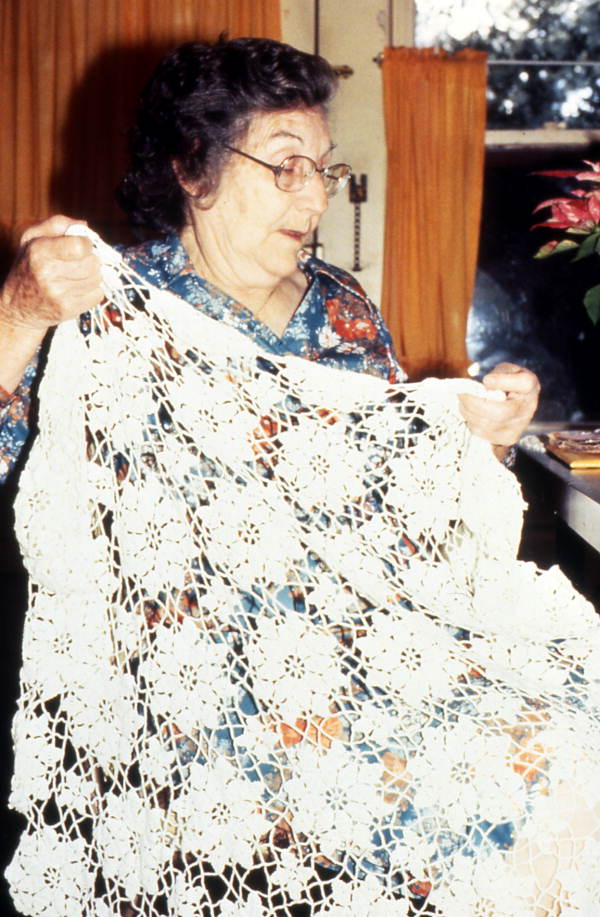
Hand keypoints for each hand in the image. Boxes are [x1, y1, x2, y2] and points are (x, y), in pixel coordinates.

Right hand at [0, 215, 102, 392]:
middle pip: (94, 263)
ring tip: (74, 282)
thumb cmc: (27, 272)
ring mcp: (59, 294)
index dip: (87, 248)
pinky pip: (97, 296)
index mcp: (40, 251)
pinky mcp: (68, 310)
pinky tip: (76, 295)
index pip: (83, 245)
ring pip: (98, 280)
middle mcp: (49, 272)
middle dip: (92, 265)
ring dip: (93, 280)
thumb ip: (56, 224)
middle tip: (77, 268)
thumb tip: (84, 224)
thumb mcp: (31, 240)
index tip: (81, 251)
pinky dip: (93, 295)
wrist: (16, 311)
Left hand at [458, 362, 539, 447]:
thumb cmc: (507, 382)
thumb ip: (499, 373)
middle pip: (500, 413)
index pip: (524, 384)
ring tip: (463, 400)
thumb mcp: (506, 370)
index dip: (503, 381)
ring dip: (468, 412)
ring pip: (487, 425)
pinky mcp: (507, 439)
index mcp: (530, 387)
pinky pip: (481, 432)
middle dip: (474, 403)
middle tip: (461, 393)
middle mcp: (527, 409)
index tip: (487, 379)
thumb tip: (487, 385)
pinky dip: (470, 421)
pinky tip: (469, 411)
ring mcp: (518, 427)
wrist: (514, 403)